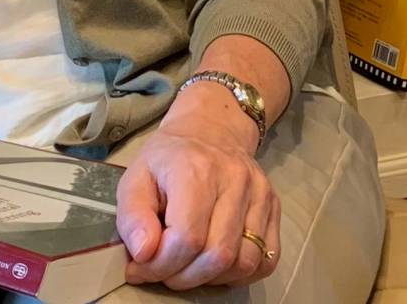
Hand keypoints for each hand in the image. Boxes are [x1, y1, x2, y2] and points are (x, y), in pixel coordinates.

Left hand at [115, 94, 278, 289]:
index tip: (141, 268)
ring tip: (188, 269)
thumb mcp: (136, 178)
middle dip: (184, 277)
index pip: (187, 238)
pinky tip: (216, 267)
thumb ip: (133, 217)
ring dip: (212, 278)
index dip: (161, 265)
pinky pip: (267, 258)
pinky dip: (241, 274)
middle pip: (218, 255)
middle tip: (164, 272)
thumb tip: (144, 254)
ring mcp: (260, 192)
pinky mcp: (274, 205)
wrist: (210, 129)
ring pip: (245, 261)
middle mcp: (235, 179)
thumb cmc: (168, 159)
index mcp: (196, 169)